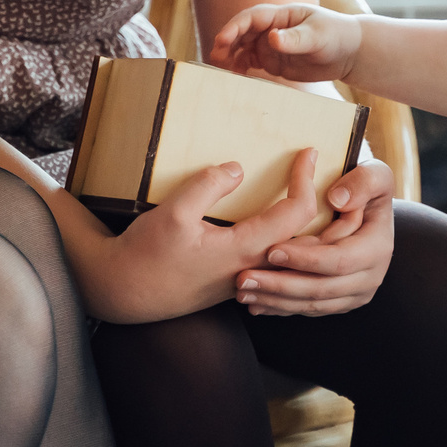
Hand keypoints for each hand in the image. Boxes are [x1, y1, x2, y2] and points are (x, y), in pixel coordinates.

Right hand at [68, 153, 331, 323]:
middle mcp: (252, 268)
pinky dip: (287, 238)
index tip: (306, 153)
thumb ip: (207, 186)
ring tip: (309, 193)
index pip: (294, 214)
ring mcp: (244, 278)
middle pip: (306, 239)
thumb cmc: (146, 255)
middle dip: (320, 206)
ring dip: (307, 224)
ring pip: (291, 253)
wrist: (123, 292)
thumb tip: (238, 168)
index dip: (305, 180)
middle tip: (322, 175)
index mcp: (243, 250)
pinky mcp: (233, 281)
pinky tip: (280, 222)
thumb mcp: (173, 213)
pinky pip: (273, 260)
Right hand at [210, 2, 363, 83]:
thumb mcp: (318, 36)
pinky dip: (239, 68)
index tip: (222, 39)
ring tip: (220, 68)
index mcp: (281, 15)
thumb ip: (295, 38)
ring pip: (242, 48)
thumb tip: (271, 38)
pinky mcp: (273, 61)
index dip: (234, 27)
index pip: (252, 17)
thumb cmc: (336, 35)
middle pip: (241, 32)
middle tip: (215, 57)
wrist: (349, 52)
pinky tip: (233, 76)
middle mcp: (272, 28)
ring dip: (229, 56)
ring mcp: (271, 45)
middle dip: (226, 42)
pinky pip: (251, 63)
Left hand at [234, 154, 395, 316]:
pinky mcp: (338, 301)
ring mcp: (353, 293)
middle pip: (320, 289)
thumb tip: (337, 199)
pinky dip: (280, 307)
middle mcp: (369, 277)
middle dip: (280, 285)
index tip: (271, 250)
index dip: (305, 258)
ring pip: (311, 304)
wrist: (369, 210)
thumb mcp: (375, 175)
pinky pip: (307, 309)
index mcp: (377, 249)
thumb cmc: (367, 190)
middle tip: (244, 278)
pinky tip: (255, 303)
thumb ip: (363, 182)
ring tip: (243, 292)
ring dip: (275, 300)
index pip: (338, 260)